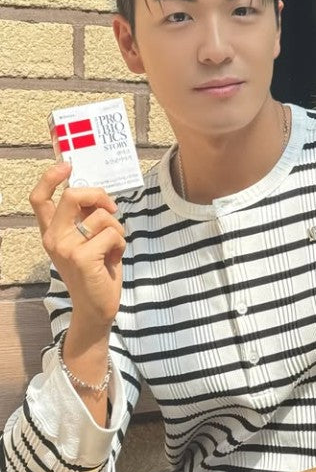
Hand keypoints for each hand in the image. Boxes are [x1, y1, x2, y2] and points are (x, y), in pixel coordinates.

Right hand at [30, 162, 125, 330]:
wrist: (96, 307)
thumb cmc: (97, 270)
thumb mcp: (88, 239)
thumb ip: (87, 218)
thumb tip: (98, 195)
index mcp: (52, 231)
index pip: (39, 199)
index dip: (50, 177)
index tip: (67, 164)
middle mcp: (53, 238)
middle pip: (74, 195)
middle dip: (100, 195)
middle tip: (112, 208)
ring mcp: (65, 247)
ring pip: (102, 216)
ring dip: (117, 229)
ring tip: (112, 248)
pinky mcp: (82, 257)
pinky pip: (113, 233)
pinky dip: (121, 243)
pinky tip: (113, 259)